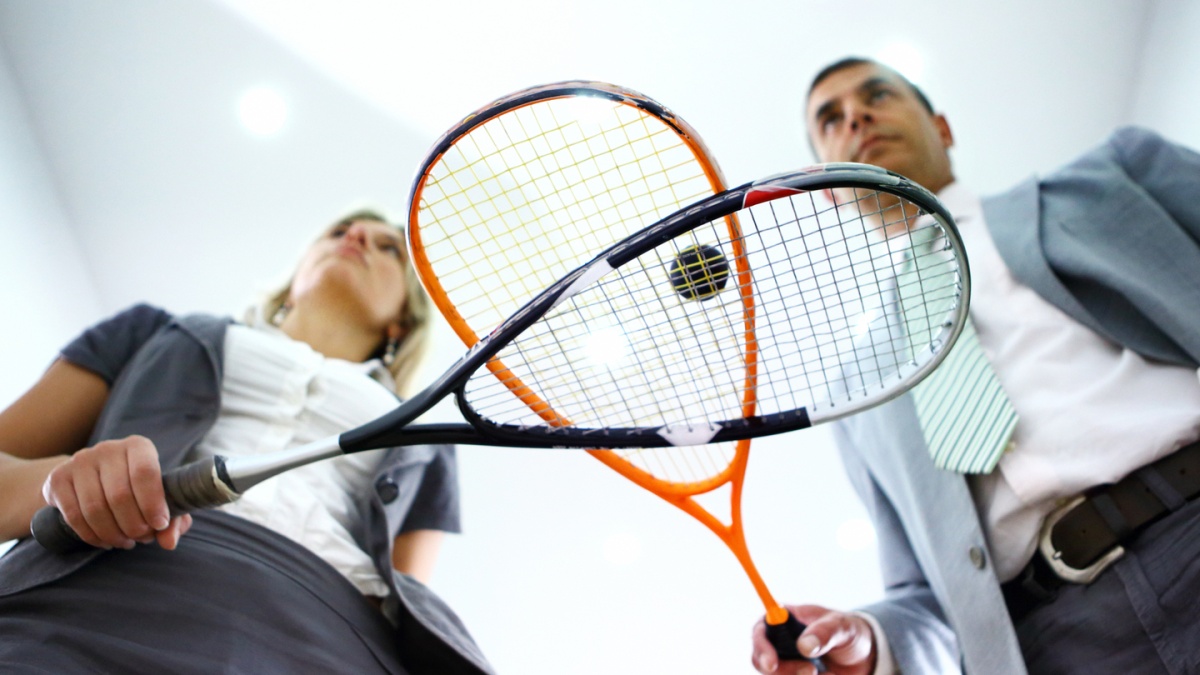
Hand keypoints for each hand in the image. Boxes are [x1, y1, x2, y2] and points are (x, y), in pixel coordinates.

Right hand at [41, 435, 191, 549]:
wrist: (92, 480)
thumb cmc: (137, 490)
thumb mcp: (161, 500)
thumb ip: (175, 520)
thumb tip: (169, 542)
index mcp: (138, 446)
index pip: (145, 473)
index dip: (153, 504)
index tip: (159, 524)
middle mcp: (108, 448)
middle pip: (119, 495)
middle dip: (134, 525)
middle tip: (142, 538)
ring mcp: (80, 461)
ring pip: (95, 508)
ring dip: (113, 534)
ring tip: (126, 541)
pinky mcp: (58, 478)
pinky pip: (74, 516)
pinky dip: (92, 536)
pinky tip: (105, 541)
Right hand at [751, 605, 877, 674]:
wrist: (864, 657)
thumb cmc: (849, 632)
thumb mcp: (842, 626)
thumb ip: (824, 633)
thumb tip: (803, 646)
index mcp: (784, 621)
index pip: (760, 632)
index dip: (762, 647)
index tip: (772, 663)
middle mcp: (780, 643)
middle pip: (762, 662)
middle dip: (784, 671)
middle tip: (811, 672)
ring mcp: (787, 664)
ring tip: (828, 674)